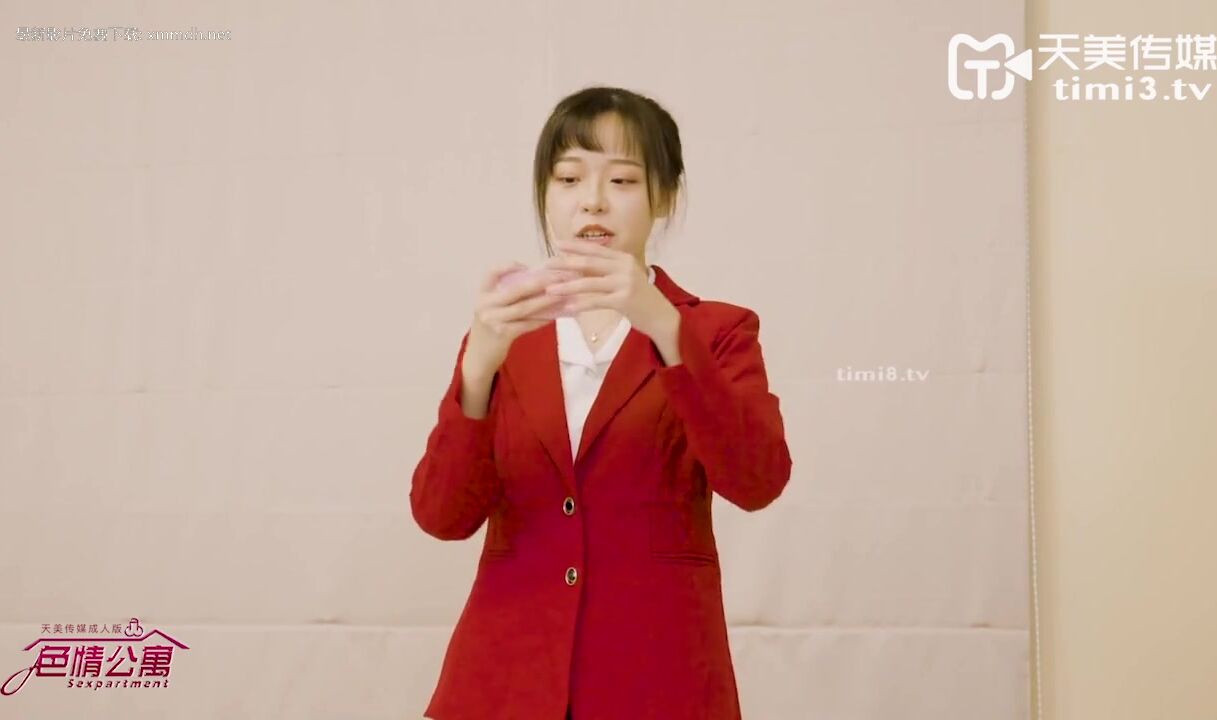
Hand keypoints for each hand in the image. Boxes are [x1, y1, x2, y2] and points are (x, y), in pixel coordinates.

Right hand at [464, 262, 569, 375]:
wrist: (478, 356)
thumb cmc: (490, 328)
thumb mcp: (491, 308)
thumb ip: (505, 295)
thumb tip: (537, 281)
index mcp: (483, 294)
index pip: (492, 272)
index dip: (508, 266)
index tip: (526, 266)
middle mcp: (485, 305)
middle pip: (515, 289)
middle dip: (539, 282)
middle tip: (558, 277)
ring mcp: (493, 320)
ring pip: (524, 307)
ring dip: (545, 301)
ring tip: (561, 295)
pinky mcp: (503, 334)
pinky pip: (527, 324)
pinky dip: (541, 319)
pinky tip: (554, 315)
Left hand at [541, 238, 679, 341]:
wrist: (661, 316)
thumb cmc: (639, 298)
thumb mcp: (624, 278)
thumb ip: (606, 270)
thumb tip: (579, 266)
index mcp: (623, 258)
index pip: (594, 250)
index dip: (574, 246)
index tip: (556, 244)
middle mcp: (624, 267)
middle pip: (589, 263)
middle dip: (565, 264)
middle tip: (546, 265)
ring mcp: (625, 283)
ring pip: (589, 283)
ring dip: (567, 286)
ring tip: (550, 290)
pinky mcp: (624, 300)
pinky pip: (597, 301)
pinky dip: (581, 305)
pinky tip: (568, 308)